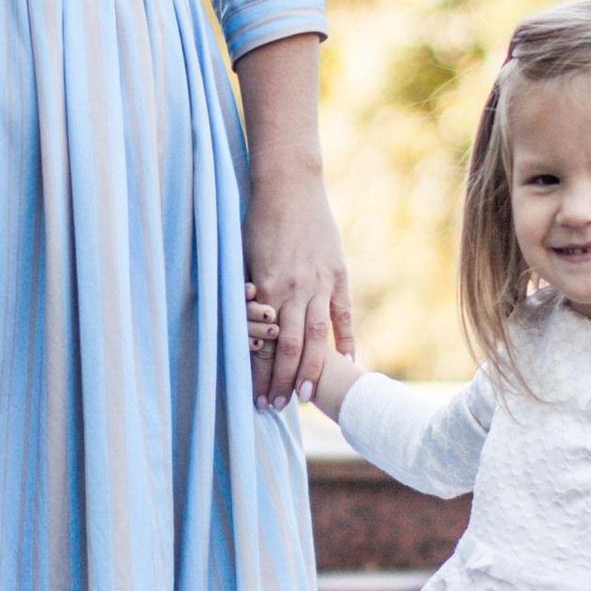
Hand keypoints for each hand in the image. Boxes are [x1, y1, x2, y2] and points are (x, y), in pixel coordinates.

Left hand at [243, 172, 351, 412]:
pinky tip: (347, 363)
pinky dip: (346, 341)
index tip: (254, 397)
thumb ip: (247, 293)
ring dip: (310, 370)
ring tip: (304, 397)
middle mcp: (294, 289)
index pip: (262, 342)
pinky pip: (342, 315)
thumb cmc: (258, 219)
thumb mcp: (243, 257)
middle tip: (275, 407)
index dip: (258, 374)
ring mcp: (320, 282)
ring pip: (317, 338)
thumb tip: (245, 329)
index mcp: (266, 286)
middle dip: (282, 381)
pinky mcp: (338, 274)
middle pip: (289, 347)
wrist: (289, 184)